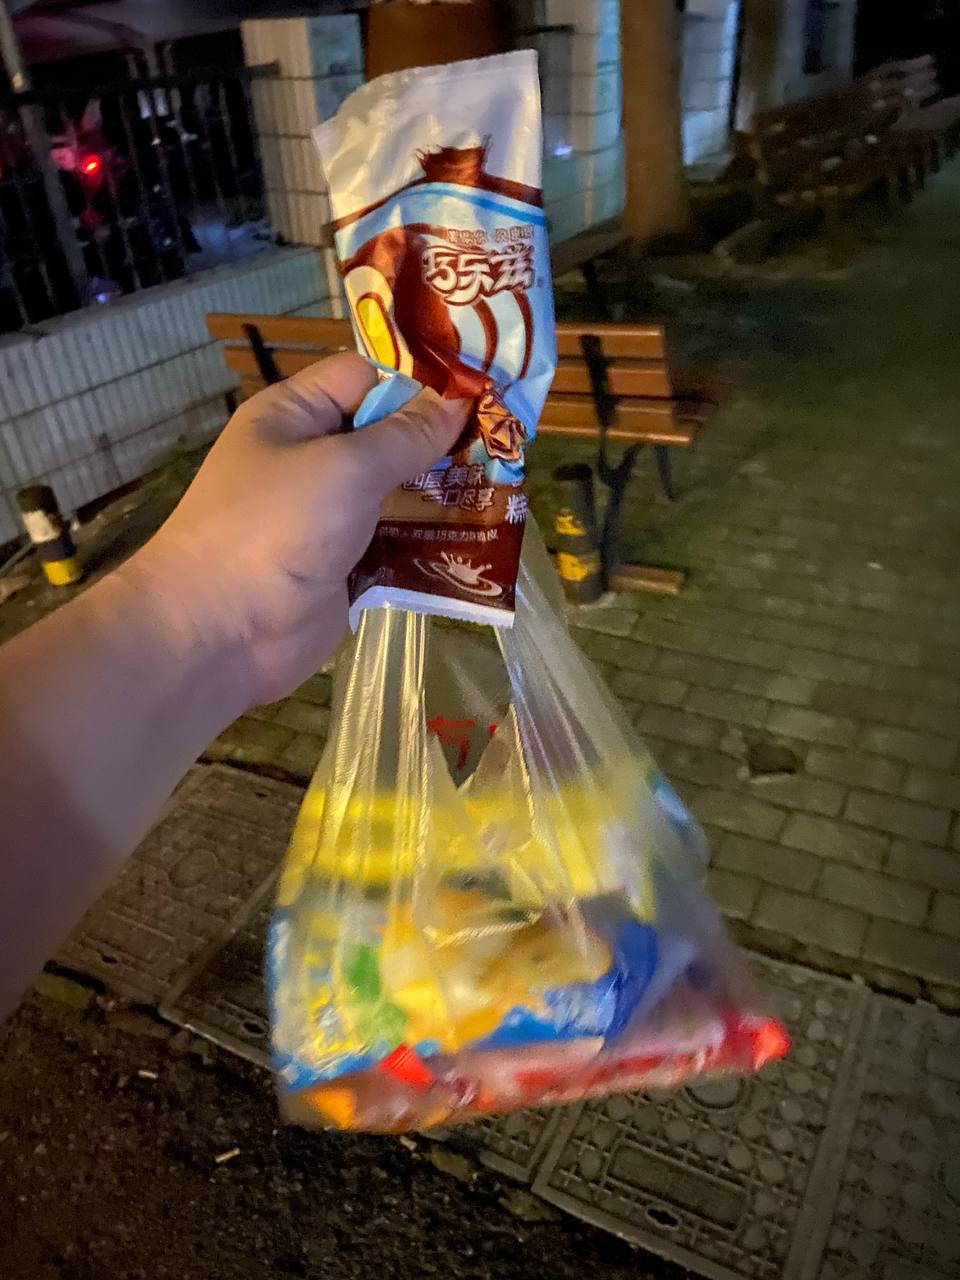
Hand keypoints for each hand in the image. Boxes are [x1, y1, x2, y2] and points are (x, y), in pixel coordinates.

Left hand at [125, 353, 466, 705]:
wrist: (220, 631)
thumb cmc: (275, 528)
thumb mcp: (345, 468)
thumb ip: (405, 437)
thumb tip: (457, 405)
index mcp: (293, 416)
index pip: (363, 378)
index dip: (415, 386)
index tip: (474, 404)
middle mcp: (307, 460)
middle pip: (383, 437)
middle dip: (436, 445)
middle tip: (501, 452)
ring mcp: (323, 517)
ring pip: (392, 494)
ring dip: (437, 497)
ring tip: (498, 496)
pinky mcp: (339, 567)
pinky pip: (390, 545)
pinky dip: (424, 544)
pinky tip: (470, 544)